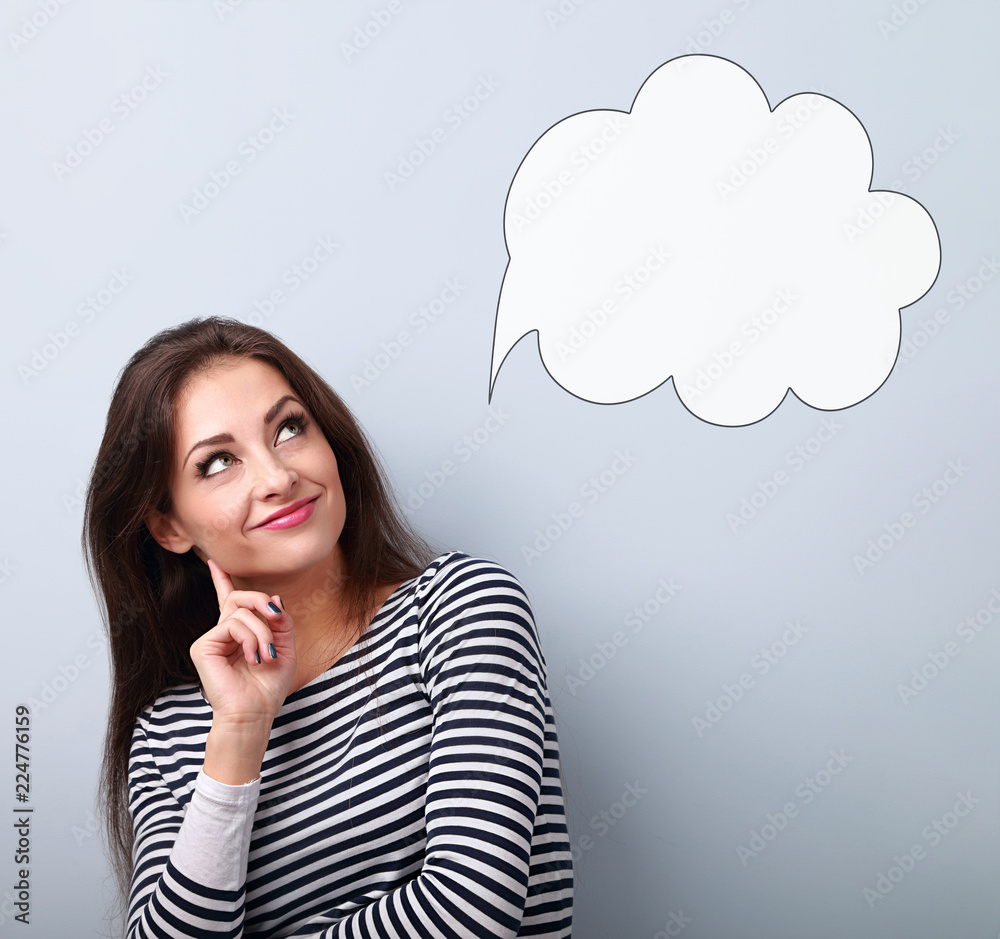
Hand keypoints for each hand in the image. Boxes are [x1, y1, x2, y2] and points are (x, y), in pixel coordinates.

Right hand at [191, 559, 297, 724]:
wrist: (254, 714)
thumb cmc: (268, 688)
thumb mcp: (286, 648)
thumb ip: (281, 621)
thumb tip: (273, 597)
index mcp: (240, 633)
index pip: (230, 601)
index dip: (222, 580)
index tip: (213, 561)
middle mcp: (223, 633)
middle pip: (240, 597)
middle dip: (262, 602)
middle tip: (277, 617)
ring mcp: (211, 639)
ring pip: (241, 610)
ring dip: (263, 630)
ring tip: (266, 654)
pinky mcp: (202, 646)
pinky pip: (233, 624)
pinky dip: (251, 638)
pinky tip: (253, 658)